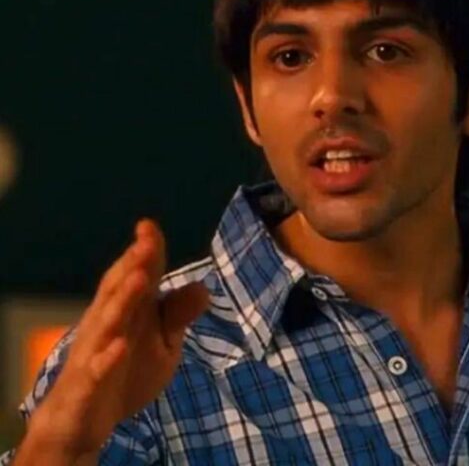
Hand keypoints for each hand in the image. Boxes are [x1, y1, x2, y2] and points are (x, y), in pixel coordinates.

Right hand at [20, 220, 208, 461]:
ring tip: (137, 279)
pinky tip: (119, 347)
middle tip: (145, 242)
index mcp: (129, 312)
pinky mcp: (88, 384)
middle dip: (131, 266)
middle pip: (118, 291)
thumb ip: (177, 316)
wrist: (87, 421)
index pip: (137, 277)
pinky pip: (96, 370)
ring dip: (121, 301)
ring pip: (106, 323)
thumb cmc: (126, 373)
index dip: (143, 253)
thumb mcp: (162, 344)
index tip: (148, 226)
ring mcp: (95, 353)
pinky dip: (106, 358)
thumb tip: (203, 286)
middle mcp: (108, 325)